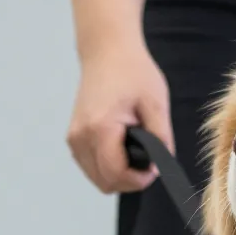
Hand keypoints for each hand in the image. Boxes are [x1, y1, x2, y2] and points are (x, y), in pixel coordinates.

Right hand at [67, 38, 172, 193]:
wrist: (106, 51)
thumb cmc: (132, 71)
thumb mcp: (156, 104)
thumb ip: (161, 139)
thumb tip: (160, 168)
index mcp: (100, 128)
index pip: (116, 174)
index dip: (138, 180)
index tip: (155, 169)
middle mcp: (80, 137)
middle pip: (105, 183)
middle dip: (129, 180)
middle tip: (148, 163)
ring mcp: (74, 139)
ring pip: (97, 179)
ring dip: (118, 175)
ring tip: (136, 153)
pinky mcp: (74, 138)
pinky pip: (91, 167)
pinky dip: (108, 167)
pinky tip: (122, 149)